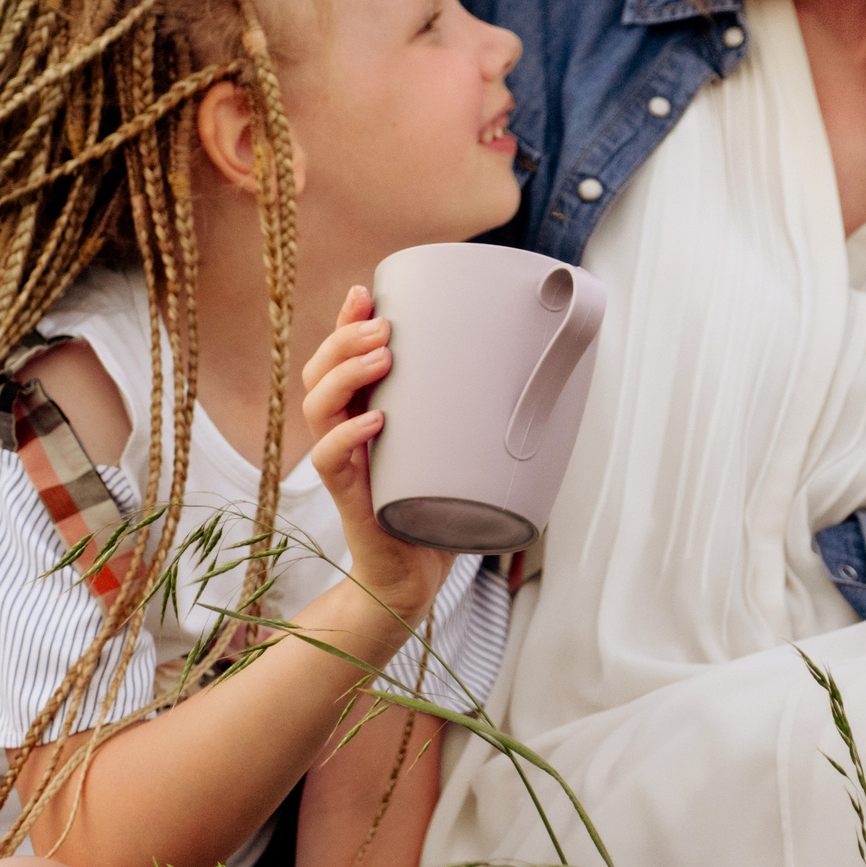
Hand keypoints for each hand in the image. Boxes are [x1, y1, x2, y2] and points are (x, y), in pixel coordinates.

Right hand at [304, 286, 446, 625]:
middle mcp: (347, 431)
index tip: (366, 290)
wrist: (417, 576)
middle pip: (320, 370)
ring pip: (318, 407)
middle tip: (382, 325)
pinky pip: (332, 461)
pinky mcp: (351, 498)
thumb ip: (480, 408)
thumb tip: (547, 362)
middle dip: (344, 337)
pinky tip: (376, 420)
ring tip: (382, 357)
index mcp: (365, 410)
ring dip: (345, 375)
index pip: (340, 356)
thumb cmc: (439, 506)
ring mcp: (345, 463)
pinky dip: (347, 437)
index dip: (344, 320)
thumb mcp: (458, 447)